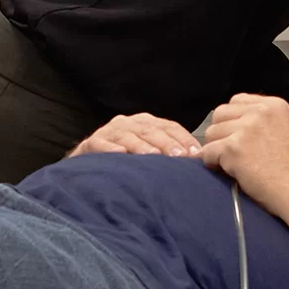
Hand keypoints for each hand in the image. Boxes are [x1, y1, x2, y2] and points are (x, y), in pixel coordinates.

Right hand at [68, 113, 201, 158]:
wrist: (89, 165)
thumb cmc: (126, 162)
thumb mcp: (149, 154)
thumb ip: (170, 155)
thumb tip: (199, 163)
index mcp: (146, 123)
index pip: (169, 127)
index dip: (183, 139)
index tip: (196, 154)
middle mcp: (129, 123)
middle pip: (151, 131)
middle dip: (167, 143)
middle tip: (179, 156)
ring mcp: (110, 132)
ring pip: (128, 136)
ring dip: (141, 146)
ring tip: (153, 156)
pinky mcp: (92, 143)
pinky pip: (101, 144)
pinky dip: (110, 149)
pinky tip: (119, 155)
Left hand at [200, 94, 288, 218]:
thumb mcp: (285, 131)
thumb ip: (260, 121)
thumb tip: (228, 124)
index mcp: (275, 105)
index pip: (237, 100)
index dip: (233, 121)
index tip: (239, 137)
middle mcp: (261, 112)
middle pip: (220, 113)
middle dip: (222, 133)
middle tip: (234, 153)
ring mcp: (246, 129)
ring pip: (210, 133)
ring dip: (217, 150)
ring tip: (236, 164)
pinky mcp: (233, 148)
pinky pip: (207, 152)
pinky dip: (212, 164)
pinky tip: (230, 172)